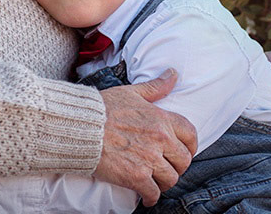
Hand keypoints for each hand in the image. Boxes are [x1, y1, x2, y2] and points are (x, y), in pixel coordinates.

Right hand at [94, 69, 197, 206]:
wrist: (80, 127)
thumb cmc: (102, 108)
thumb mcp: (131, 92)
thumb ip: (155, 87)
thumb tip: (173, 74)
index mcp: (161, 119)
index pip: (190, 134)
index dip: (190, 145)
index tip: (184, 151)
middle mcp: (160, 140)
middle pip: (183, 160)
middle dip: (177, 166)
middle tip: (167, 168)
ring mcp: (149, 160)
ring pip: (171, 179)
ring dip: (164, 182)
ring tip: (156, 182)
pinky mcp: (136, 177)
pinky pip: (153, 193)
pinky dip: (151, 197)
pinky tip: (146, 197)